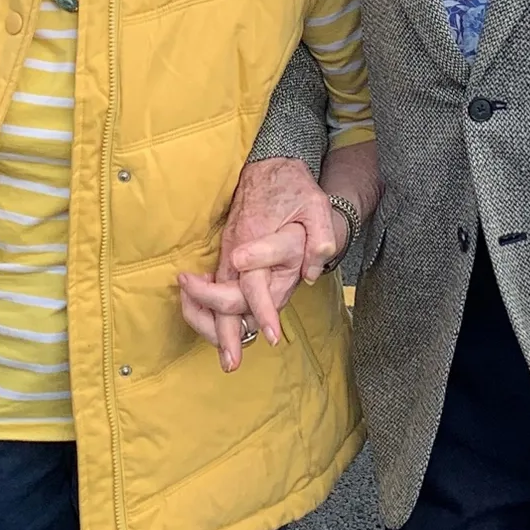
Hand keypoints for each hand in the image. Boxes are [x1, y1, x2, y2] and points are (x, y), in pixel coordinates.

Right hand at [215, 160, 338, 370]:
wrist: (268, 166)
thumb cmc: (293, 188)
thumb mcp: (316, 204)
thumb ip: (320, 234)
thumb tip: (313, 270)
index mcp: (255, 241)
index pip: (255, 284)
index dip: (263, 312)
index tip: (272, 336)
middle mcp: (236, 252)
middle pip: (225, 299)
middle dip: (227, 333)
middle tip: (233, 363)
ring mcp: (228, 255)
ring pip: (214, 298)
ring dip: (214, 328)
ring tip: (226, 358)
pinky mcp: (227, 257)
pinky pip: (213, 290)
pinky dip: (209, 313)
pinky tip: (218, 334)